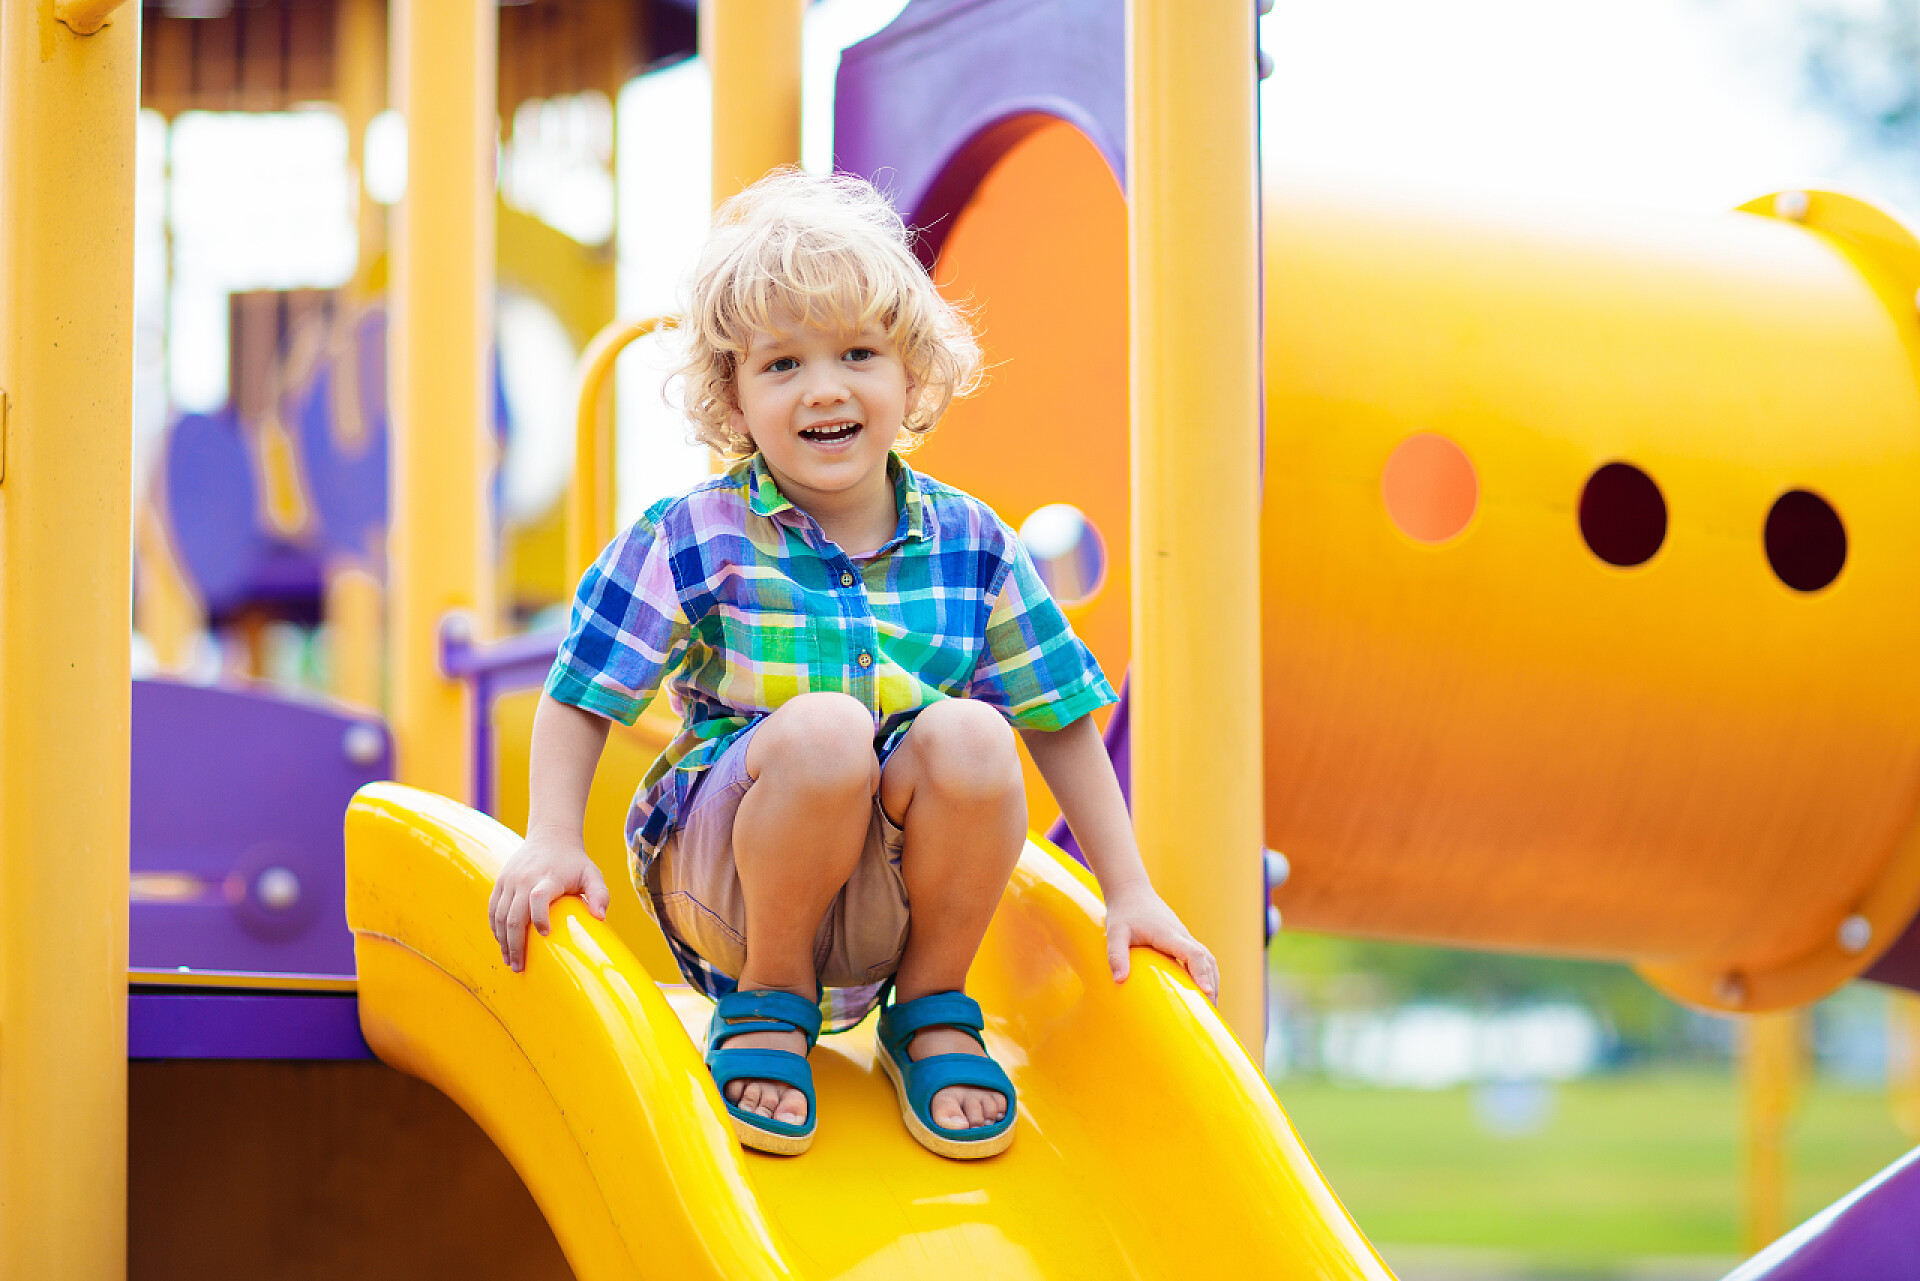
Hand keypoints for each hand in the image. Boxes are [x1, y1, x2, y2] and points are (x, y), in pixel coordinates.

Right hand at [487, 831, 610, 971]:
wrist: (550, 836)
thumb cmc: (574, 862)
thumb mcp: (592, 874)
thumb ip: (600, 894)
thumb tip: (601, 918)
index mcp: (548, 877)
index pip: (538, 898)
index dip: (540, 918)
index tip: (545, 935)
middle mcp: (525, 879)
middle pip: (514, 915)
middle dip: (515, 945)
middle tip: (519, 967)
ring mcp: (510, 880)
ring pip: (499, 916)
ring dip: (502, 941)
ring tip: (510, 961)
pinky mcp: (500, 881)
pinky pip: (493, 909)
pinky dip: (495, 928)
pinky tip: (502, 943)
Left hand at [1103, 882, 1219, 1003]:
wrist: (1131, 892)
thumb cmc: (1123, 912)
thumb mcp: (1115, 932)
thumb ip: (1116, 955)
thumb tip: (1119, 981)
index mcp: (1168, 934)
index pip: (1193, 953)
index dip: (1201, 972)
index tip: (1207, 992)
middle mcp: (1181, 935)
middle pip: (1207, 960)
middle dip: (1212, 984)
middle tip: (1211, 1012)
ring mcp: (1184, 937)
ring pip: (1208, 959)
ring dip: (1212, 981)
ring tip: (1210, 1008)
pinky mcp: (1182, 940)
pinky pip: (1201, 958)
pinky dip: (1206, 974)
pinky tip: (1202, 991)